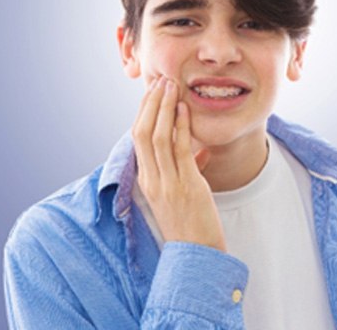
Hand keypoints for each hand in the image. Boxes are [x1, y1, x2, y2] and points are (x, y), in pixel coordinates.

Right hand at [132, 76, 226, 252]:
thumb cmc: (190, 224)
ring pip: (157, 137)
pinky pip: (178, 150)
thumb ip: (186, 169)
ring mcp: (167, 183)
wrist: (198, 255)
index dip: (143, 112)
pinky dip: (179, 126)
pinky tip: (183, 109)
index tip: (152, 92)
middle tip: (160, 81)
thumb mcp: (180, 194)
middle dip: (150, 104)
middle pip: (142, 133)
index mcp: (146, 181)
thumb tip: (198, 151)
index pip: (138, 139)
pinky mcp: (186, 186)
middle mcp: (152, 180)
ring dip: (163, 108)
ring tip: (170, 86)